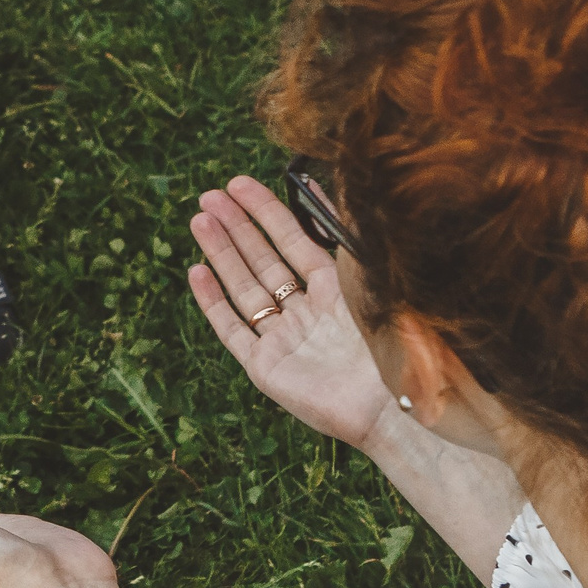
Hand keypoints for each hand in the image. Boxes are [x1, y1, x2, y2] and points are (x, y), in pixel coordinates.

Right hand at [188, 176, 396, 450]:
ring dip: (222, 254)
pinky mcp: (266, 369)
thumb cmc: (391, 340)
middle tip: (209, 196)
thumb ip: (346, 233)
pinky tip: (197, 271)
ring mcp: (284, 342)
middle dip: (236, 227)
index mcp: (335, 292)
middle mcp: (306, 314)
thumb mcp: (368, 276)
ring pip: (244, 289)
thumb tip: (333, 183)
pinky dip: (213, 301)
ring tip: (199, 220)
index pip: (292, 241)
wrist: (390, 404)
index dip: (265, 211)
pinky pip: (233, 330)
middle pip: (263, 262)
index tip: (238, 184)